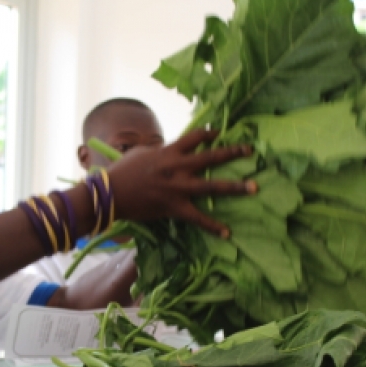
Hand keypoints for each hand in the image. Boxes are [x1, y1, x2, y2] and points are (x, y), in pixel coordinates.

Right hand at [106, 128, 256, 236]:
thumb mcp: (142, 152)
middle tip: (250, 151)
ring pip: (212, 186)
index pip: (196, 137)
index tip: (221, 134)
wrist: (111, 193)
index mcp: (169, 151)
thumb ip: (159, 150)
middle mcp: (178, 167)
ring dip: (235, 187)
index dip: (210, 134)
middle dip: (232, 153)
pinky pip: (198, 218)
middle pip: (211, 157)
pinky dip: (212, 225)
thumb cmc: (123, 171)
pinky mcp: (174, 207)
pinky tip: (227, 232)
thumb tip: (166, 149)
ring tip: (254, 187)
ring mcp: (178, 187)